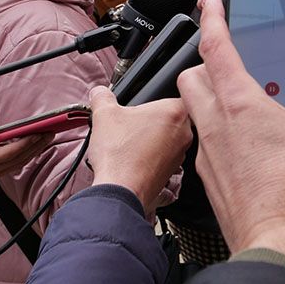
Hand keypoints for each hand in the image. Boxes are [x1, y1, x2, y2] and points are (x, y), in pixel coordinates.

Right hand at [0, 126, 50, 179]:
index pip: (8, 153)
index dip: (24, 143)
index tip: (37, 132)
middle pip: (19, 158)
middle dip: (36, 145)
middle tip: (50, 131)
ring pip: (21, 162)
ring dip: (36, 150)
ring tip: (49, 136)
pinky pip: (17, 163)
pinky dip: (29, 153)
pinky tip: (37, 144)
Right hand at [88, 86, 192, 213]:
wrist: (120, 191)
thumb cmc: (119, 153)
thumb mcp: (105, 114)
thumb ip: (102, 97)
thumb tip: (99, 92)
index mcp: (175, 111)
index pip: (176, 94)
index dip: (157, 97)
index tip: (143, 105)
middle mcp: (185, 132)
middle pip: (171, 117)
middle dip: (152, 119)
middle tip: (133, 124)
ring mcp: (181, 153)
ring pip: (168, 137)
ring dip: (152, 138)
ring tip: (130, 142)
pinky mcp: (173, 171)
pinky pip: (164, 156)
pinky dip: (151, 155)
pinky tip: (134, 157)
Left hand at [177, 0, 284, 279]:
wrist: (277, 239)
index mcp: (239, 103)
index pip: (214, 45)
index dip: (211, 16)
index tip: (212, 1)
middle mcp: (214, 122)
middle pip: (190, 74)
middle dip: (204, 61)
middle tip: (228, 61)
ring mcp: (205, 148)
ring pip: (192, 106)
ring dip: (207, 95)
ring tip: (238, 100)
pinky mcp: (206, 172)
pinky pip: (202, 138)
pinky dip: (216, 129)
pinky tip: (245, 140)